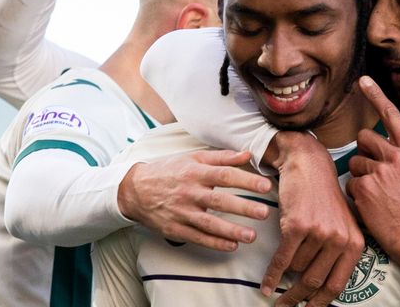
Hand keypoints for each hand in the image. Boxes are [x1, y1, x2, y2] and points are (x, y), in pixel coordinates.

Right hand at [118, 149, 271, 250]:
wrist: (134, 189)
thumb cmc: (169, 171)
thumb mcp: (193, 158)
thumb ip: (222, 157)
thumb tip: (248, 155)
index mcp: (195, 172)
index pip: (224, 175)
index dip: (245, 180)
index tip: (265, 185)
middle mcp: (189, 192)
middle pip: (219, 201)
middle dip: (243, 208)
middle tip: (264, 212)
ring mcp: (181, 212)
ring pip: (209, 224)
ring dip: (231, 231)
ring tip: (252, 237)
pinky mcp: (175, 229)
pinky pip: (198, 237)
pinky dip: (215, 243)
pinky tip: (232, 245)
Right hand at [262, 131, 363, 306]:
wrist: (308, 165)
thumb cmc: (323, 196)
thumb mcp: (342, 224)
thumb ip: (339, 253)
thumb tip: (322, 288)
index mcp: (355, 242)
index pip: (337, 285)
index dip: (320, 303)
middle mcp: (340, 239)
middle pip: (315, 282)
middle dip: (297, 298)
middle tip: (285, 306)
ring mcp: (319, 233)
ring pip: (296, 269)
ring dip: (286, 272)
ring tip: (281, 271)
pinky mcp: (298, 226)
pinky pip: (282, 260)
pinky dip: (271, 275)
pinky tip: (265, 285)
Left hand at [346, 76, 399, 292]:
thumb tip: (386, 147)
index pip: (391, 116)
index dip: (376, 96)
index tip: (363, 81)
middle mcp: (396, 157)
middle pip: (364, 138)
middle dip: (364, 153)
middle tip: (375, 174)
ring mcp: (380, 171)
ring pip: (354, 162)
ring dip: (360, 177)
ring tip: (377, 195)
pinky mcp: (364, 187)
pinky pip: (350, 183)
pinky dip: (356, 195)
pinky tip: (371, 206)